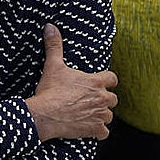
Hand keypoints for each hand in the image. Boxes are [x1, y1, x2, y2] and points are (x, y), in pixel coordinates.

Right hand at [25, 24, 117, 140]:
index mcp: (95, 82)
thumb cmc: (51, 91)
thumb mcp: (53, 65)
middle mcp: (102, 98)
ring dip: (101, 115)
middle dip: (104, 99)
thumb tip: (50, 27)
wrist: (46, 114)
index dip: (107, 81)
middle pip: (113, 99)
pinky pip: (104, 132)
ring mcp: (100, 115)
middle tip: (91, 100)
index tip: (100, 83)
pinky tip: (90, 128)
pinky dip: (98, 131)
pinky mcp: (95, 129)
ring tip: (89, 114)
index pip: (113, 79)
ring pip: (109, 116)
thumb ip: (54, 46)